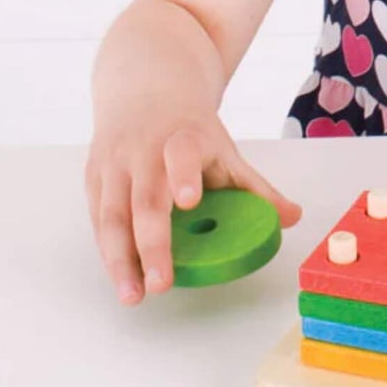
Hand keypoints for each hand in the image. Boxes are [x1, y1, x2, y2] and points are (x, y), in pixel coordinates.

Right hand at [85, 107, 302, 305]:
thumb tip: (292, 217)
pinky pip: (98, 220)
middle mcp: (144, 151)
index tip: (189, 200)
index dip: (184, 175)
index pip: (183, 154)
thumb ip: (255, 187)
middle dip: (151, 244)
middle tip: (161, 284)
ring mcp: (114, 165)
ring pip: (111, 216)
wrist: (147, 89)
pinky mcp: (94, 178)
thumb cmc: (191, 131)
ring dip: (120, 261)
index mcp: (184, 138)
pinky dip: (108, 252)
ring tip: (133, 296)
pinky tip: (121, 278)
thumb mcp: (225, 149)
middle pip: (144, 199)